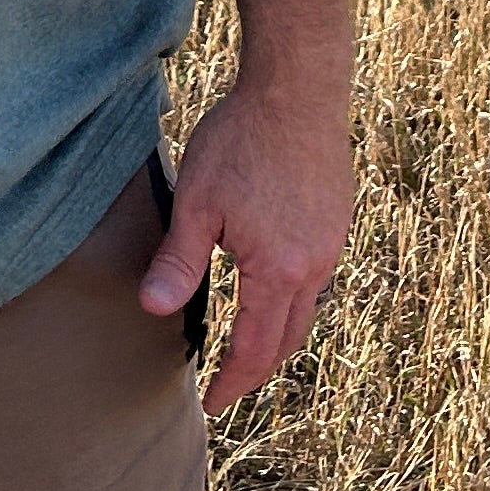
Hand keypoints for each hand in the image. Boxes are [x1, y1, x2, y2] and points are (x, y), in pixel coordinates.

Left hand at [138, 75, 352, 414]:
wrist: (297, 88)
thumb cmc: (242, 140)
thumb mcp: (197, 202)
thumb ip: (178, 262)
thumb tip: (152, 310)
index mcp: (278, 270)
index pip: (256, 349)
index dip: (233, 381)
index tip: (212, 402)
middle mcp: (314, 264)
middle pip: (288, 339)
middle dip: (258, 368)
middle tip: (229, 384)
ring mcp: (332, 241)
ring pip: (307, 309)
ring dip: (278, 335)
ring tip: (248, 344)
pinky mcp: (337, 218)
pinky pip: (318, 277)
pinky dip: (293, 299)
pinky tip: (272, 287)